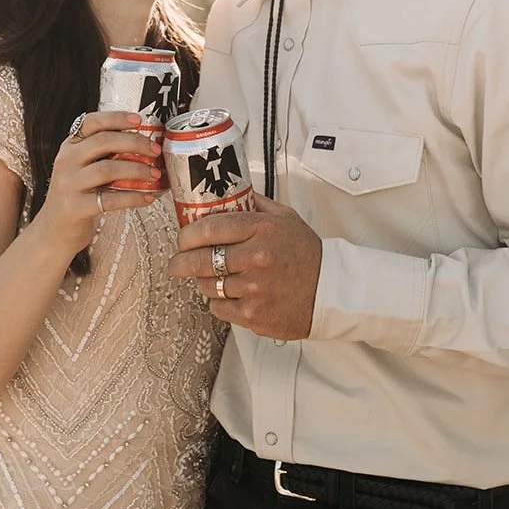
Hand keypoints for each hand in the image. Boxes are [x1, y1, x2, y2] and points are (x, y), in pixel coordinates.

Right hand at [36, 111, 161, 256]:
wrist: (54, 231)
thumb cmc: (77, 196)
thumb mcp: (82, 169)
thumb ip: (102, 155)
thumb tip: (142, 144)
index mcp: (70, 147)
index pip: (91, 122)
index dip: (116, 118)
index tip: (139, 120)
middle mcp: (66, 161)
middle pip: (104, 141)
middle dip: (135, 143)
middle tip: (155, 150)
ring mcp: (68, 184)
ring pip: (108, 169)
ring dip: (137, 170)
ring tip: (155, 174)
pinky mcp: (75, 207)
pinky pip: (110, 199)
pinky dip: (133, 197)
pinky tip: (147, 198)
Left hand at [168, 194, 322, 339]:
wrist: (331, 291)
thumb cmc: (307, 254)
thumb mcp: (285, 218)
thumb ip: (255, 204)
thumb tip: (227, 194)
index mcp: (262, 229)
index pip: (209, 227)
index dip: (187, 234)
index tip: (183, 238)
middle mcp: (256, 257)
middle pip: (201, 258)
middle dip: (181, 261)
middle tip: (177, 262)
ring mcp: (253, 288)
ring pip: (207, 285)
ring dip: (203, 281)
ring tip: (210, 277)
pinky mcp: (252, 314)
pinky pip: (218, 307)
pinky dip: (218, 301)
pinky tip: (228, 294)